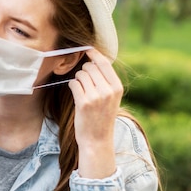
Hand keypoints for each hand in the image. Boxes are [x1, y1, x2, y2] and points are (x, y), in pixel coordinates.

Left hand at [68, 49, 121, 178]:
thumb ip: (106, 81)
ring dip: (78, 79)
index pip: (104, 63)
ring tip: (81, 90)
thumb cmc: (102, 118)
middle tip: (84, 82)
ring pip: (81, 74)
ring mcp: (96, 97)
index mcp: (117, 87)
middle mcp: (108, 91)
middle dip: (84, 70)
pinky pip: (74, 84)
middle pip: (91, 67)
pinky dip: (72, 85)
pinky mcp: (83, 103)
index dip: (94, 54)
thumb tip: (95, 59)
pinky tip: (76, 93)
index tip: (87, 49)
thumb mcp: (111, 98)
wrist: (97, 140)